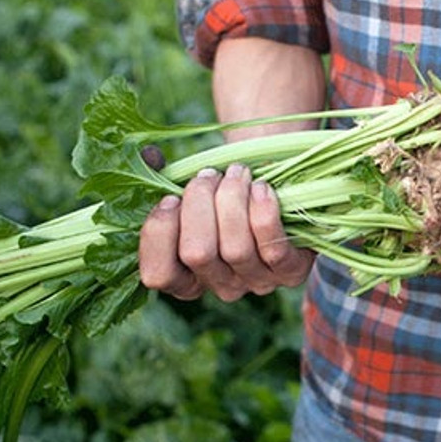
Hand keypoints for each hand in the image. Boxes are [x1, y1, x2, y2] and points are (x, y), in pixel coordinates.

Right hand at [138, 164, 314, 300]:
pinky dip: (264, 213)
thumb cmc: (226, 191)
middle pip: (197, 254)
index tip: (170, 198)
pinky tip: (261, 188)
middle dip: (199, 203)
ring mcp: (256, 282)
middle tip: (209, 175)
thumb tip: (149, 156)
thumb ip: (161, 175)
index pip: (159, 275)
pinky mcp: (290, 271)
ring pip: (235, 248)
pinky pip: (273, 250)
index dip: (160, 233)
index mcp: (188, 276)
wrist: (281, 188)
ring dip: (232, 200)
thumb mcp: (191, 188)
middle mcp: (220, 285)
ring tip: (238, 173)